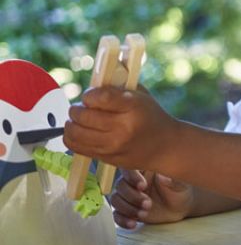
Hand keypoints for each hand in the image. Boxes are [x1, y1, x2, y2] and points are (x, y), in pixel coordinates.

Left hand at [64, 86, 179, 171]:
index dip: (89, 95)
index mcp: (133, 107)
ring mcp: (113, 145)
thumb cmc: (151, 118)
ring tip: (80, 120)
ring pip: (74, 132)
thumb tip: (89, 87)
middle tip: (83, 108)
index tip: (92, 96)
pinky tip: (80, 131)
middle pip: (82, 115)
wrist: (165, 147)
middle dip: (77, 108)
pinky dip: (71, 137)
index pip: (98, 97)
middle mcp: (122, 128)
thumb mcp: (141, 96)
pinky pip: (75, 146)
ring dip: (72, 123)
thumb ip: (115, 89)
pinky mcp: (106, 157)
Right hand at [110, 169, 194, 227]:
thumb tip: (163, 177)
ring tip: (144, 214)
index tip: (143, 185)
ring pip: (116, 200)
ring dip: (128, 209)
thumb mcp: (179, 183)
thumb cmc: (179, 189)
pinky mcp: (127, 210)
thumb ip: (172, 179)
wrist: (180, 206)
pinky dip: (122, 220)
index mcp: (142, 169)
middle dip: (133, 196)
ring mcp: (128, 196)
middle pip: (120, 186)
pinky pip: (117, 215)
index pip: (128, 168)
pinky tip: (133, 224)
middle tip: (148, 204)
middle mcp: (131, 182)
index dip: (132, 177)